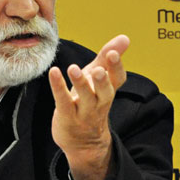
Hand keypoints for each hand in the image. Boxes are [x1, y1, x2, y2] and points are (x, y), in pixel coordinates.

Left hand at [47, 35, 128, 179]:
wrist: (83, 142)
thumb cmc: (90, 102)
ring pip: (85, 98)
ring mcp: (84, 111)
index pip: (118, 79)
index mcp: (109, 90)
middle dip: (102, 80)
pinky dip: (58, 87)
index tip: (113, 53)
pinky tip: (54, 72)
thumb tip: (125, 37)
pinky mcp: (67, 116)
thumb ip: (108, 58)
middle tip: (98, 69)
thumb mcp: (99, 79)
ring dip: (80, 83)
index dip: (116, 67)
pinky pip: (63, 101)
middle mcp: (100, 102)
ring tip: (73, 69)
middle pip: (105, 92)